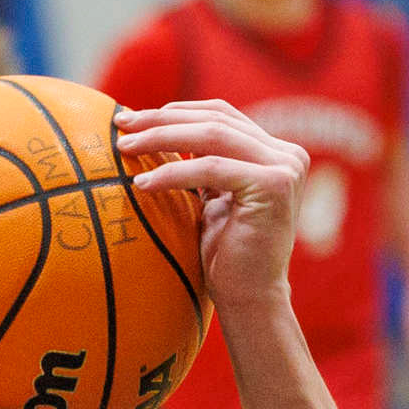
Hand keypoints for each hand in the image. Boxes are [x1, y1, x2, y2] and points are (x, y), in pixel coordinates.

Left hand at [116, 100, 308, 315]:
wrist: (248, 297)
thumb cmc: (223, 253)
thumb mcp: (210, 198)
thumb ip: (198, 163)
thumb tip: (149, 130)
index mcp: (274, 152)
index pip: (220, 114)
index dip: (174, 111)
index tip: (132, 118)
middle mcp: (287, 154)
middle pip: (214, 119)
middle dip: (161, 119)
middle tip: (121, 125)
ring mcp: (285, 167)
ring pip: (212, 136)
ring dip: (161, 138)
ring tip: (124, 149)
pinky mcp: (275, 185)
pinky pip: (211, 169)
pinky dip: (172, 173)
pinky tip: (141, 183)